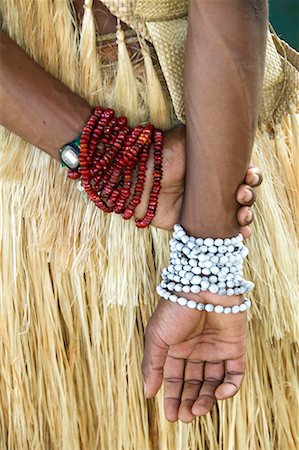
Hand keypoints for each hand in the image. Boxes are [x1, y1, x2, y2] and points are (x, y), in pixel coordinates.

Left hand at [134, 125, 262, 233]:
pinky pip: (216, 234)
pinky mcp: (192, 225)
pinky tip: (242, 235)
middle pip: (242, 195)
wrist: (137, 176)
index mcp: (213, 169)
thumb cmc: (161, 154)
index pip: (241, 174)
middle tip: (242, 194)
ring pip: (234, 215)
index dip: (252, 177)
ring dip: (246, 216)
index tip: (250, 176)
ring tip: (242, 214)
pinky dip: (232, 236)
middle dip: (248, 196)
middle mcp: (210, 188)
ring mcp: (202, 208)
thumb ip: (208, 136)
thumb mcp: (188, 138)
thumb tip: (231, 133)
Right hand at [142, 292, 246, 421]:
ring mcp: (216, 349)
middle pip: (194, 383)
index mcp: (176, 348)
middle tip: (184, 417)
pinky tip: (219, 394)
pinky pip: (235, 373)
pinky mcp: (235, 347)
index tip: (170, 416)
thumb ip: (153, 364)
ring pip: (213, 382)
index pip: (174, 378)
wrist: (202, 284)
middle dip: (188, 401)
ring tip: (197, 410)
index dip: (172, 397)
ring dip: (206, 398)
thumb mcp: (156, 336)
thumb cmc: (176, 307)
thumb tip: (148, 392)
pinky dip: (230, 387)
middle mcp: (196, 350)